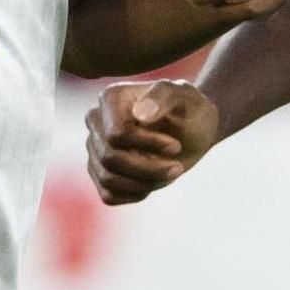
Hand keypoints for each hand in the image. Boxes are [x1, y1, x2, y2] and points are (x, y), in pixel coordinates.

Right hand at [85, 79, 218, 204]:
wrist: (193, 126)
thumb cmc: (188, 106)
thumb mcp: (183, 95)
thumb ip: (162, 96)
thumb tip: (140, 114)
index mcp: (111, 97)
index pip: (116, 134)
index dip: (147, 145)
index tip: (175, 147)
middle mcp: (96, 120)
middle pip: (109, 158)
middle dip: (147, 169)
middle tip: (178, 168)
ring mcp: (96, 147)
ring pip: (108, 179)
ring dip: (144, 183)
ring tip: (170, 173)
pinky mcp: (101, 170)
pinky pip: (109, 195)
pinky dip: (134, 194)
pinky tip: (154, 182)